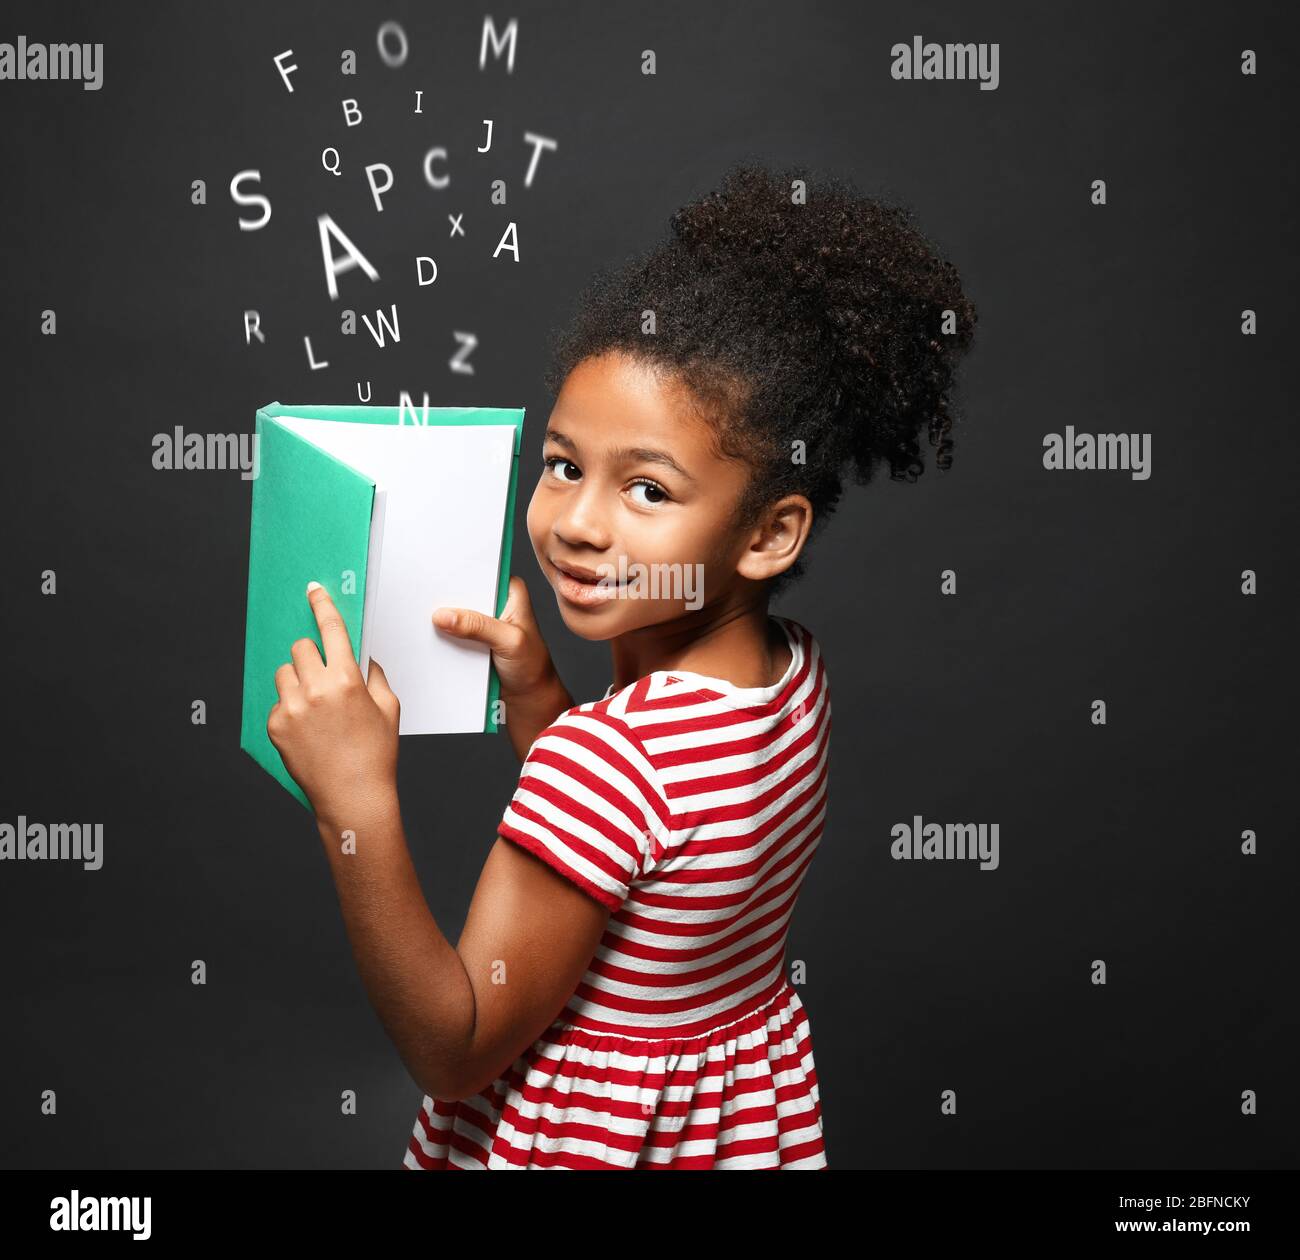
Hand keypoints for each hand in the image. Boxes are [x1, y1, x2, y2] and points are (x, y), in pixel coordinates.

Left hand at [267, 582, 400, 827]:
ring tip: (316, 708)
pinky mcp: (276, 726)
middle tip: (324, 676)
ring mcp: (292, 708)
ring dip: (298, 681)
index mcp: (346, 679)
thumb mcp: (388, 708)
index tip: (313, 590)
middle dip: (312, 656)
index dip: (322, 605)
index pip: (331, 629)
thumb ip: (374, 675)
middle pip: (301, 648)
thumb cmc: (376, 754)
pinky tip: (309, 730)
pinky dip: (291, 708)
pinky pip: (279, 702)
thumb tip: (362, 657)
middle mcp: (315, 689)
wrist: (353, 796)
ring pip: (285, 672)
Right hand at [433, 576, 561, 704]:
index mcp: (511, 591)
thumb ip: (478, 627)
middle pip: (464, 593)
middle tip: (423, 599)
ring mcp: (482, 622)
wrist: (527, 698)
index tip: (435, 575)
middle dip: (447, 598)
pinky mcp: (471, 640)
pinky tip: (428, 637)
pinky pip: (451, 634)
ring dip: (441, 619)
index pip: (481, 574)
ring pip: (455, 614)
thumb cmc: (531, 667)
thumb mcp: (509, 641)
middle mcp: (496, 603)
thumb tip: (443, 616)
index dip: (459, 574)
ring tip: (420, 618)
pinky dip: (442, 637)